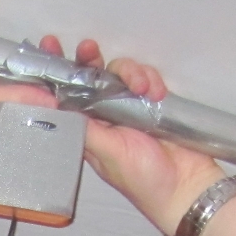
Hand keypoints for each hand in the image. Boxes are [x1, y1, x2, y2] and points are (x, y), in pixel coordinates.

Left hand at [71, 44, 222, 233]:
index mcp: (88, 131)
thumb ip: (83, 128)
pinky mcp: (151, 102)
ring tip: (142, 88)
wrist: (186, 186)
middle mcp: (105, 117)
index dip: (58, 75)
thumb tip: (55, 106)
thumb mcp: (106, 153)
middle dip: (89, 59)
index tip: (49, 49)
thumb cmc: (144, 181)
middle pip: (92, 77)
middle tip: (88, 48)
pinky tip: (156, 94)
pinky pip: (146, 79)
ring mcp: (129, 108)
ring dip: (130, 73)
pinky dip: (150, 80)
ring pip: (120, 73)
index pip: (66, 98)